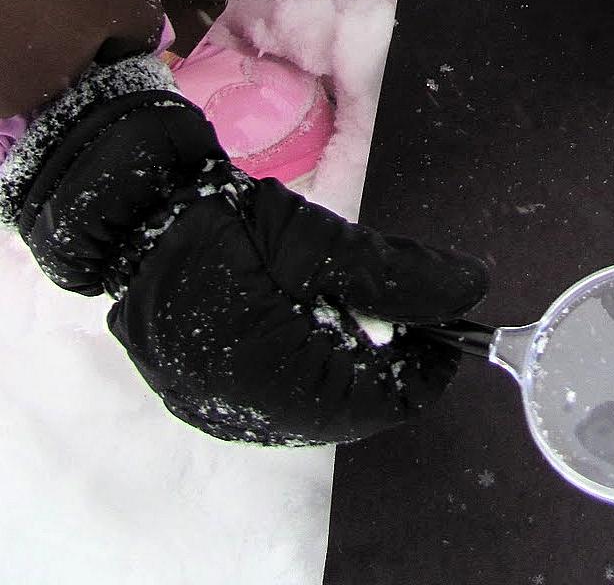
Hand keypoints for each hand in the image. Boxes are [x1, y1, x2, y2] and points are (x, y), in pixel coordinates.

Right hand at [11, 71, 486, 444]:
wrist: (132, 211)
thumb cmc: (222, 220)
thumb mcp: (318, 240)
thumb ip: (395, 273)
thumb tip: (469, 288)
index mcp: (275, 381)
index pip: (381, 402)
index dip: (428, 363)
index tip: (450, 321)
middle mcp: (246, 413)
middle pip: (352, 405)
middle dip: (389, 354)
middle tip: (405, 299)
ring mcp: (222, 407)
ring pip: (319, 400)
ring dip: (351, 353)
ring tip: (354, 296)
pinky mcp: (209, 391)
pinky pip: (282, 394)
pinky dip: (312, 357)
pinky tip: (313, 311)